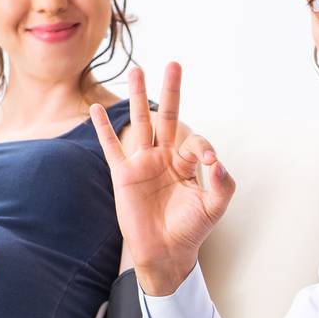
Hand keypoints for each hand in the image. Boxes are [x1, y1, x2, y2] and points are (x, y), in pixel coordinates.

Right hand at [90, 62, 234, 293]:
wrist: (166, 253)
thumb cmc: (190, 231)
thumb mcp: (214, 207)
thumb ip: (222, 184)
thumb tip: (216, 160)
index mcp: (186, 163)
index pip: (194, 141)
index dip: (202, 146)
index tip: (208, 160)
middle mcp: (164, 158)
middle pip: (167, 117)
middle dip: (171, 91)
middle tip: (174, 64)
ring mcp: (142, 164)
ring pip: (140, 123)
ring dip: (137, 97)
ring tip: (137, 69)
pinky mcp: (124, 175)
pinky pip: (112, 148)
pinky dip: (103, 129)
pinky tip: (96, 109)